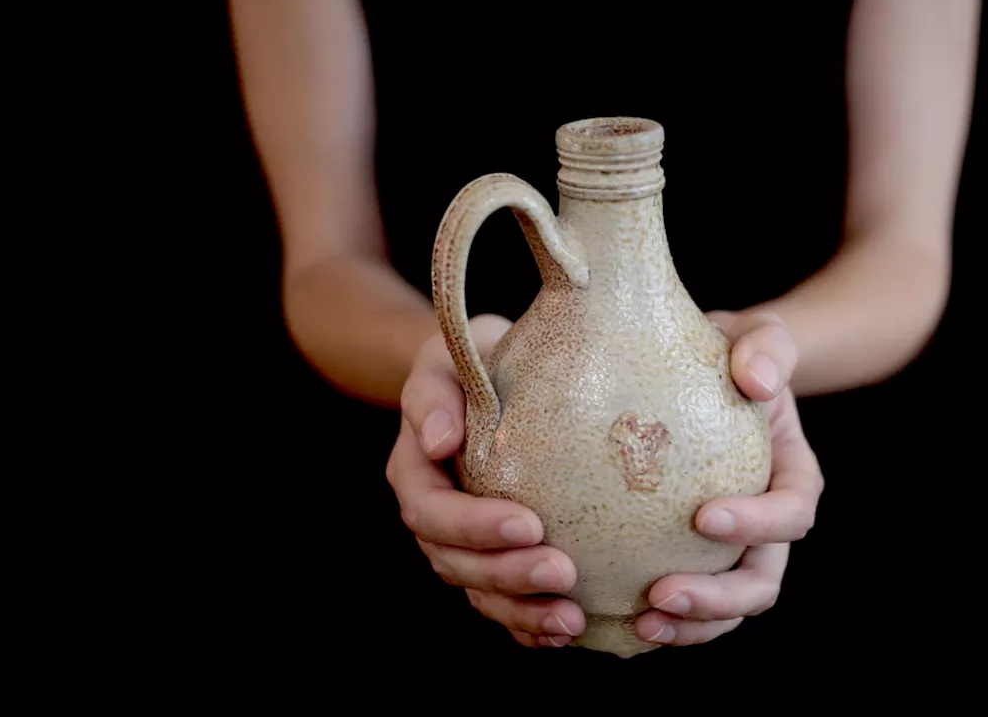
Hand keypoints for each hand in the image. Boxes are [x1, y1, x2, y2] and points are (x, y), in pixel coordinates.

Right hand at [386, 314, 584, 647]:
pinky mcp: (497, 560)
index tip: (529, 523)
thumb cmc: (475, 356)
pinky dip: (531, 626)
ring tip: (572, 621)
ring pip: (481, 594)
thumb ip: (435, 390)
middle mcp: (434, 518)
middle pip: (457, 564)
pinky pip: (506, 606)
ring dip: (523, 612)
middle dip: (507, 576)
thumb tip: (437, 439)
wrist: (493, 372)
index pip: (433, 511)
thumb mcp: (449, 355)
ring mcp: (464, 546)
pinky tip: (571, 632)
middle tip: (563, 573)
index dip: (474, 526)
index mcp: (415, 471)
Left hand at [635, 310, 823, 646]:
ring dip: (687, 625)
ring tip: (640, 625)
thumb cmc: (734, 353)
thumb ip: (770, 348)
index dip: (758, 525)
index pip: (791, 512)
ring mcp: (731, 551)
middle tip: (661, 595)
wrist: (708, 374)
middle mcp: (767, 527)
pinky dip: (657, 618)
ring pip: (724, 611)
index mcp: (793, 479)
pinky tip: (613, 618)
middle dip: (718, 599)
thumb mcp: (760, 336)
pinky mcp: (690, 560)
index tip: (703, 516)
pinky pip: (681, 602)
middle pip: (760, 583)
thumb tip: (758, 380)